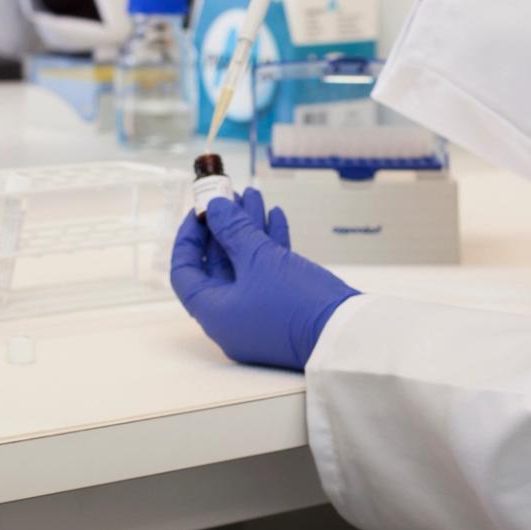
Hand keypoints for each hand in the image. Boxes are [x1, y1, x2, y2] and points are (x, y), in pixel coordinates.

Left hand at [170, 187, 358, 370]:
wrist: (345, 334)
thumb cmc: (296, 304)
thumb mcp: (259, 259)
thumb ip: (233, 230)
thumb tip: (214, 208)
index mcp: (214, 312)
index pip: (185, 272)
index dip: (188, 238)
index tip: (198, 212)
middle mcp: (231, 316)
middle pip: (218, 263)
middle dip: (225, 225)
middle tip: (229, 195)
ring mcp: (258, 313)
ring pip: (245, 264)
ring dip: (249, 228)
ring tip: (255, 195)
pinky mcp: (282, 307)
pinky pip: (268, 272)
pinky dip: (269, 244)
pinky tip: (276, 216)